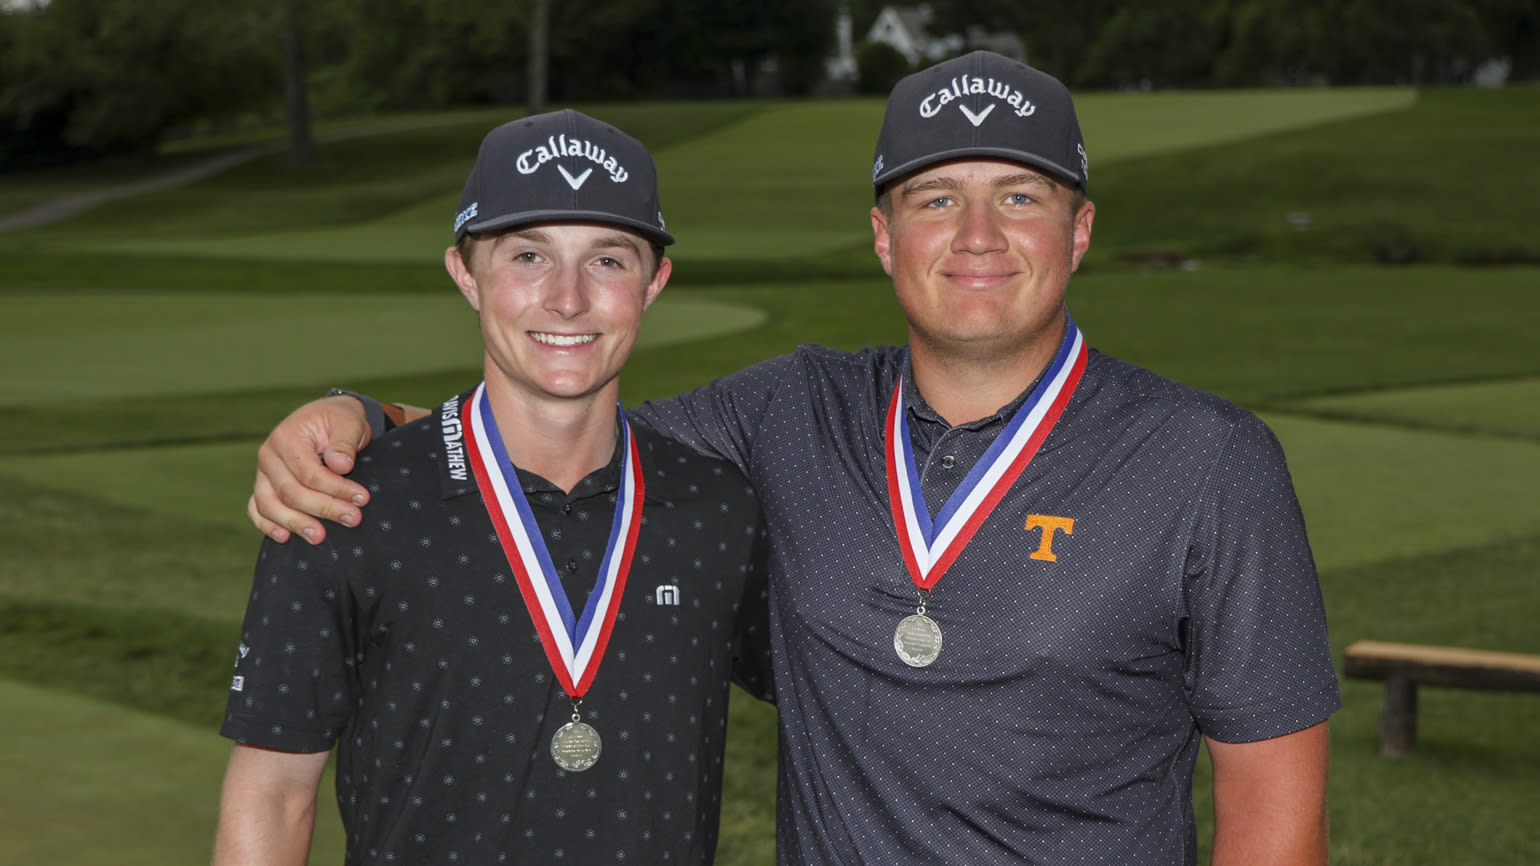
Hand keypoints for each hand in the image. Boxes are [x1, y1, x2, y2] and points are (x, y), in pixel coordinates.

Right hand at [248, 395, 374, 544]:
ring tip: (320, 537)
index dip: (336, 489)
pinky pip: (257, 508)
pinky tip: (284, 537)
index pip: (310, 473)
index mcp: (286, 437)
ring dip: (295, 523)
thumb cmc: (338, 421)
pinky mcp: (263, 486)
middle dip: (323, 509)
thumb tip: (340, 466)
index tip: (363, 498)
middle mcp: (268, 456)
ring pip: (270, 504)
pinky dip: (267, 524)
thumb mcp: (349, 422)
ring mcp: (263, 473)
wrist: (325, 418)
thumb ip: (344, 442)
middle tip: (353, 519)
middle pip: (291, 492)